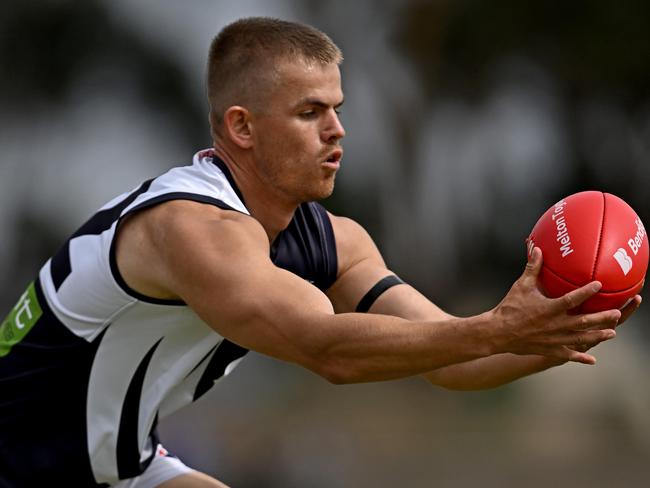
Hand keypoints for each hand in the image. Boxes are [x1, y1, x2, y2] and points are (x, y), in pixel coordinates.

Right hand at [490, 247, 619, 364]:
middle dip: (602, 318)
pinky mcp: (548, 349)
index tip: (600, 285)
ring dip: (597, 336)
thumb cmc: (509, 307)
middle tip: (617, 314)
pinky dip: (580, 357)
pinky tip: (591, 360)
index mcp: (549, 308)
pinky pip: (567, 355)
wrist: (497, 332)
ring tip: (612, 333)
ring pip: (580, 339)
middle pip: (583, 322)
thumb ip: (532, 268)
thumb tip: (538, 249)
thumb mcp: (521, 285)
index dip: (587, 292)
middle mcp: (555, 324)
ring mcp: (553, 339)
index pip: (572, 299)